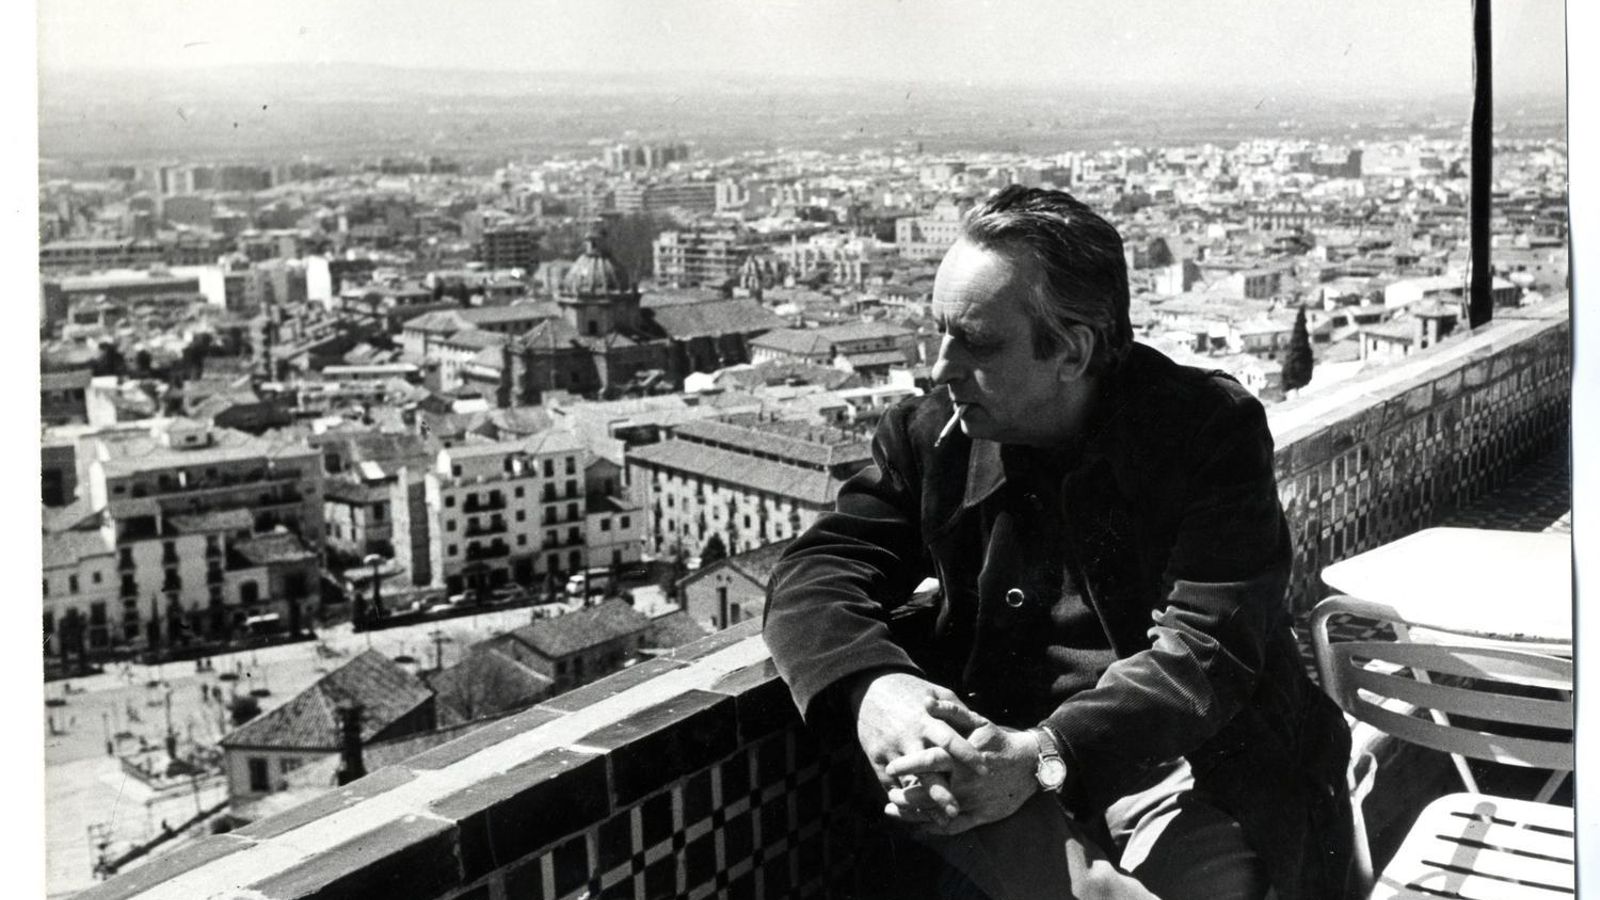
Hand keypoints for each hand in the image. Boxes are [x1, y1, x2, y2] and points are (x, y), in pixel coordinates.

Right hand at [849, 672, 988, 822]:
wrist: (870, 686)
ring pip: (909, 782)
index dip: (968, 757)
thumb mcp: (936, 691)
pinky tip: (917, 813)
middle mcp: (909, 737)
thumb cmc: (910, 690)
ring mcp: (891, 749)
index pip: (950, 741)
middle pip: (928, 769)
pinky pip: (890, 784)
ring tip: (941, 821)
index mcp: (927, 720)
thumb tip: (981, 728)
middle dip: (942, 792)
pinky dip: (903, 799)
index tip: (985, 772)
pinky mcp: (876, 757)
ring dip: (924, 804)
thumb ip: (957, 711)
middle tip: (957, 811)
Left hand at [884, 700, 1041, 834]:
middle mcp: (965, 782)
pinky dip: (934, 828)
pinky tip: (919, 825)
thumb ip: (950, 711)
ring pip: (936, 812)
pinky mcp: (980, 816)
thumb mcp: (977, 722)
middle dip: (905, 795)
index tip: (889, 766)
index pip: (929, 761)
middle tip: (889, 794)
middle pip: (928, 791)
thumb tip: (925, 701)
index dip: (907, 765)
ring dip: (913, 813)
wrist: (1030, 764)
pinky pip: (954, 827)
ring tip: (894, 809)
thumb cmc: (998, 741)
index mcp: (961, 757)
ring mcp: (973, 801)